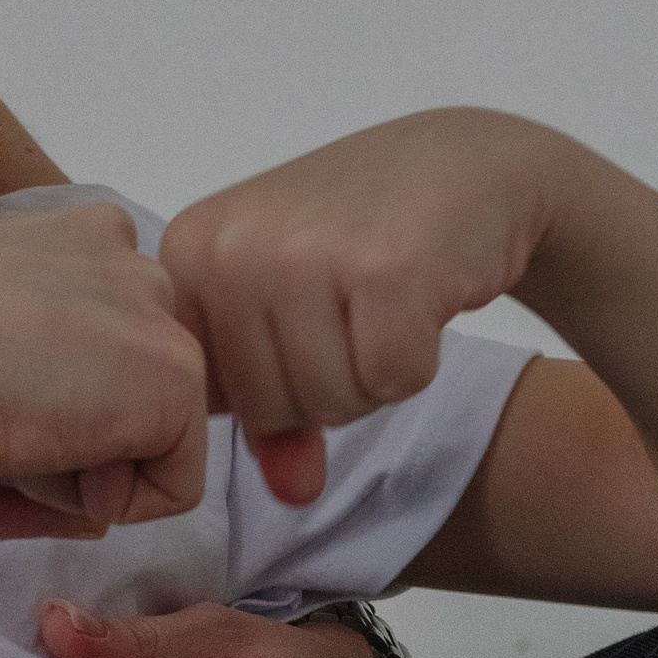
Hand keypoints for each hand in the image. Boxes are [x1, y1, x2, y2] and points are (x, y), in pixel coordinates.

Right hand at [0, 204, 211, 539]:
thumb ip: (44, 430)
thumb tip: (101, 513)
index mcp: (72, 240)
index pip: (107, 355)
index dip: (54, 412)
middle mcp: (126, 259)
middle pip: (134, 397)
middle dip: (74, 443)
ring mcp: (158, 314)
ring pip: (154, 441)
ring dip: (81, 472)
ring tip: (4, 434)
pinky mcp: (175, 374)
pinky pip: (174, 488)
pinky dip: (106, 505)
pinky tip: (34, 454)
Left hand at [160, 109, 569, 505]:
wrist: (468, 163)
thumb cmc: (367, 236)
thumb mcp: (292, 312)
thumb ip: (273, 415)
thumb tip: (292, 493)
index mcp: (189, 252)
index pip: (211, 400)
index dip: (270, 387)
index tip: (304, 327)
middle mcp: (234, 246)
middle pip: (272, 410)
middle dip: (329, 386)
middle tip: (358, 309)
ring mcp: (305, 255)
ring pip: (332, 403)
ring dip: (375, 375)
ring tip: (385, 302)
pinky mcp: (384, 271)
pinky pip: (394, 381)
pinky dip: (420, 360)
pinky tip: (422, 300)